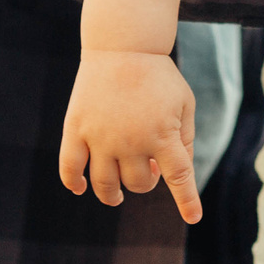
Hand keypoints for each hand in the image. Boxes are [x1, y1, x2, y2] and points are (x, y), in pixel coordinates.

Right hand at [59, 49, 201, 222]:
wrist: (123, 45)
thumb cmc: (158, 76)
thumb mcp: (184, 103)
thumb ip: (185, 139)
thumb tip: (175, 173)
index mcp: (163, 133)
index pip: (179, 178)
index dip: (186, 201)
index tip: (193, 218)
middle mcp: (131, 140)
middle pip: (139, 183)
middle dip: (146, 181)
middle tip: (149, 165)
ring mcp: (100, 136)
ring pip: (106, 184)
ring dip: (114, 194)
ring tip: (117, 196)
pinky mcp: (76, 129)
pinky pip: (69, 168)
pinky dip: (74, 183)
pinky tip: (81, 189)